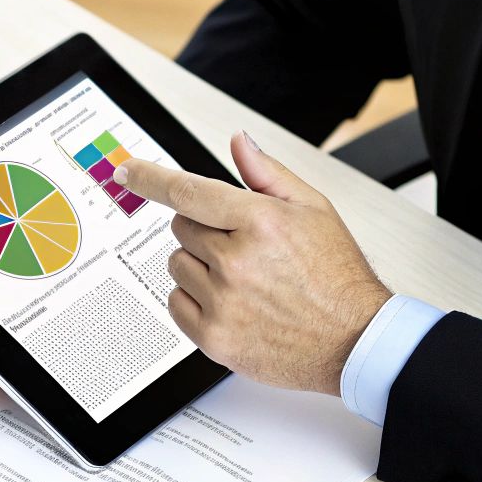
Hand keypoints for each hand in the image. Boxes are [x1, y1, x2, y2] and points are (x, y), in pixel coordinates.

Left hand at [116, 131, 391, 395]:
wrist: (355, 339)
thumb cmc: (337, 275)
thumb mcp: (313, 208)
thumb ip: (267, 174)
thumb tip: (239, 143)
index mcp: (259, 221)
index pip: (188, 191)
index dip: (150, 178)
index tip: (126, 172)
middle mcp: (236, 261)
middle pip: (182, 228)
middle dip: (205, 230)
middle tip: (241, 246)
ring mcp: (223, 302)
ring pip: (177, 264)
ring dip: (199, 265)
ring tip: (243, 278)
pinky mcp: (215, 338)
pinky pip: (176, 304)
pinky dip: (194, 300)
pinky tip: (230, 302)